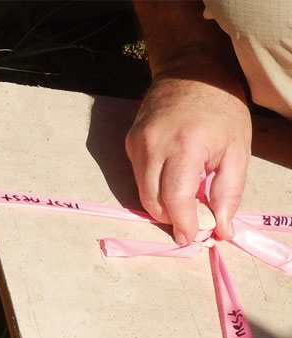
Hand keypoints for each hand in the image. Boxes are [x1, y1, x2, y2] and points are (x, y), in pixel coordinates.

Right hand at [126, 77, 251, 243]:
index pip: (175, 199)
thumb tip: (221, 229)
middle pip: (152, 200)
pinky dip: (154, 186)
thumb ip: (229, 192)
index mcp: (186, 146)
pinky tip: (171, 178)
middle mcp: (154, 145)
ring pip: (142, 192)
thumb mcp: (238, 149)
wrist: (192, 70)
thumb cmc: (221, 108)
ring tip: (181, 203)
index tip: (191, 237)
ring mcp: (137, 143)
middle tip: (188, 224)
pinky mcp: (129, 142)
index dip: (183, 223)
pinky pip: (139, 176)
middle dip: (170, 218)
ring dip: (161, 204)